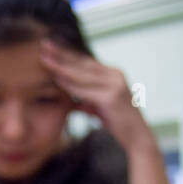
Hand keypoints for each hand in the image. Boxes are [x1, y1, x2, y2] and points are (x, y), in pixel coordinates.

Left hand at [38, 39, 154, 152]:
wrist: (138, 138)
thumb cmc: (119, 124)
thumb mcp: (101, 108)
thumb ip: (87, 101)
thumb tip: (73, 102)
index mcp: (114, 74)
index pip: (86, 61)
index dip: (68, 54)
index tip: (51, 48)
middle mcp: (115, 75)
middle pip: (83, 62)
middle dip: (62, 54)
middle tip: (44, 45)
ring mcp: (114, 85)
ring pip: (82, 74)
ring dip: (61, 66)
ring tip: (44, 60)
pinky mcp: (111, 98)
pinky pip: (84, 89)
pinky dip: (69, 84)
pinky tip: (55, 79)